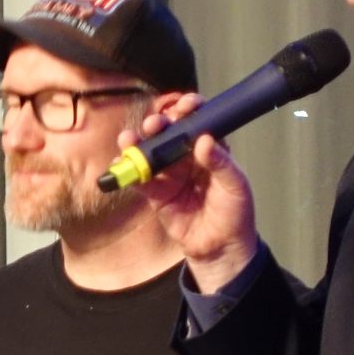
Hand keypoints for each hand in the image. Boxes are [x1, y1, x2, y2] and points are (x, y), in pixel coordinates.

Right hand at [134, 93, 259, 292]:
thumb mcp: (235, 186)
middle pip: (169, 133)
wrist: (220, 248)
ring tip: (129, 140)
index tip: (184, 106)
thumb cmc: (234, 214)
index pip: (198, 122)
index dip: (189, 110)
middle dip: (158, 125)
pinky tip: (119, 164)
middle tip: (154, 125)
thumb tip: (204, 140)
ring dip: (137, 144)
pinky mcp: (156, 194)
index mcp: (210, 150)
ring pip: (150, 153)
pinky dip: (127, 171)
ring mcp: (170, 175)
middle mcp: (187, 158)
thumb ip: (220, 162)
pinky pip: (139, 179)